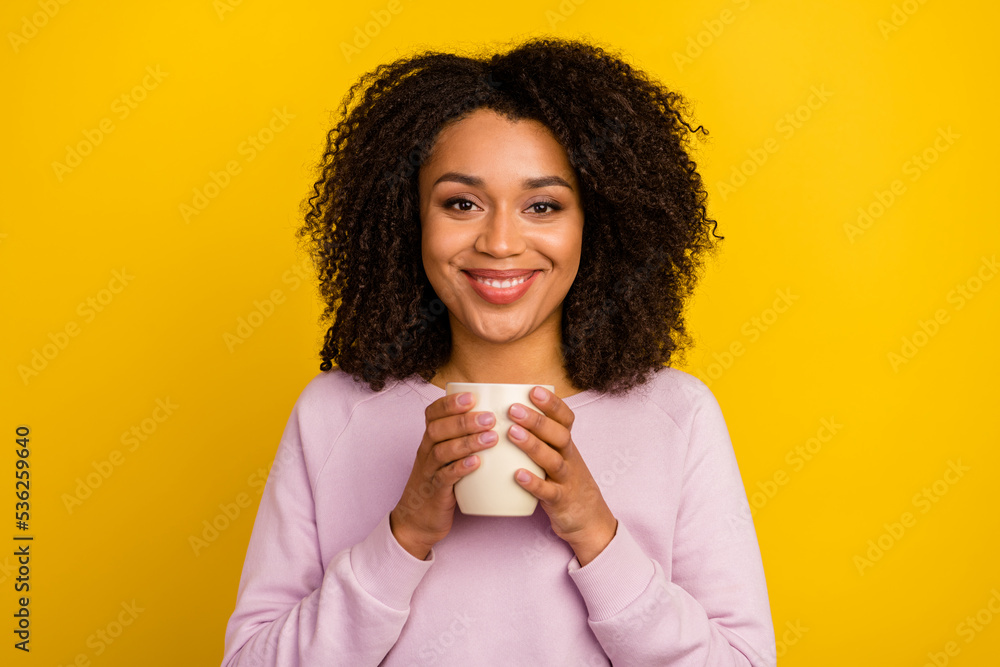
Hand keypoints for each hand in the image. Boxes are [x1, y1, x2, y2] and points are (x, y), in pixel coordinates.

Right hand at [390, 391, 497, 559]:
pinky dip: (460, 468)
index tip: (472, 396)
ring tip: (492, 438)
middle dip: (464, 420)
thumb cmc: (441, 484)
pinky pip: (444, 477)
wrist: (418, 521)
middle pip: (438, 429)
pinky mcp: (435, 492)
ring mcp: (429, 472)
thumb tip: (500, 419)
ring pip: (442, 451)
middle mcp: (426, 452)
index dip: (449, 403)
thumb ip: (465, 438)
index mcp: (430, 440)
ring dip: (467, 442)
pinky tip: (477, 463)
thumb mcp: (449, 457)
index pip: (432, 413)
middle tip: (490, 417)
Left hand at [508, 386, 617, 565]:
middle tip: (512, 408)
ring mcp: (567, 480)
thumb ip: (539, 437)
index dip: (552, 403)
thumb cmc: (564, 480)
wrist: (589, 519)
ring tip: (510, 433)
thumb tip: (504, 411)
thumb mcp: (558, 455)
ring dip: (532, 445)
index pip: (565, 418)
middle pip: (558, 435)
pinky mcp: (561, 501)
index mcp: (567, 444)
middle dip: (536, 420)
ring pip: (552, 460)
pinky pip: (548, 492)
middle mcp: (570, 458)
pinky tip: (516, 475)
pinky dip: (533, 483)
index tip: (533, 389)